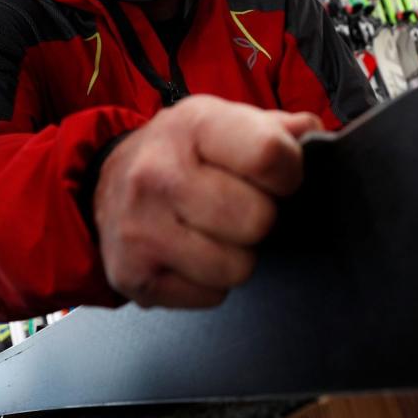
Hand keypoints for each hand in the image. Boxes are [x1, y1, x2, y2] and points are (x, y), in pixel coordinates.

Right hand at [93, 95, 322, 308]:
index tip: (278, 178)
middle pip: (258, 220)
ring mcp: (141, 228)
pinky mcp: (133, 275)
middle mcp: (159, 173)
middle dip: (260, 218)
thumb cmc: (181, 153)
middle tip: (240, 207)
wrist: (104, 183)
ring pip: (237, 268)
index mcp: (193, 125)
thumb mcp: (223, 122)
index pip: (270, 156)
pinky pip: (211, 296)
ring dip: (237, 255)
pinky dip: (210, 282)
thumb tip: (313, 135)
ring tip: (215, 232)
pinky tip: (191, 253)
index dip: (289, 174)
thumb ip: (277, 128)